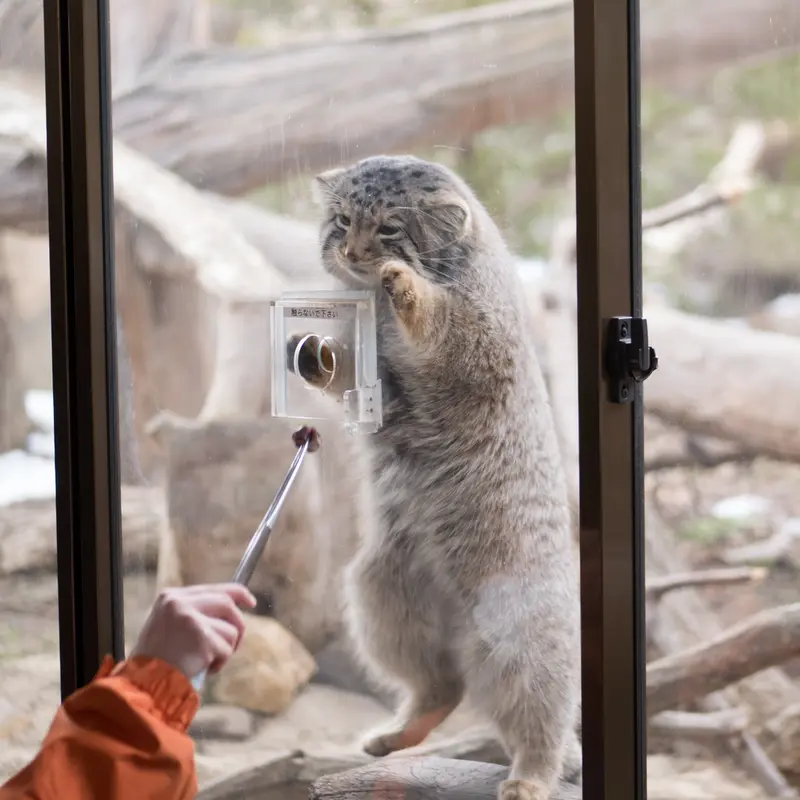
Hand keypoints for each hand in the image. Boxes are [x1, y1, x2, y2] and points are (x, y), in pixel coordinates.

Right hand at [130, 584, 255, 678]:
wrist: (142, 685)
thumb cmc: (156, 660)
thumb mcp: (168, 626)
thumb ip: (193, 613)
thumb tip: (229, 610)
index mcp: (170, 597)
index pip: (214, 588)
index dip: (237, 594)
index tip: (251, 602)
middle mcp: (180, 602)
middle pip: (226, 604)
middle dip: (238, 624)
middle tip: (236, 644)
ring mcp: (191, 618)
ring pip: (230, 629)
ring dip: (225, 649)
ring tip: (206, 662)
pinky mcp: (202, 638)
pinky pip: (226, 649)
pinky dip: (220, 663)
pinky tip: (202, 669)